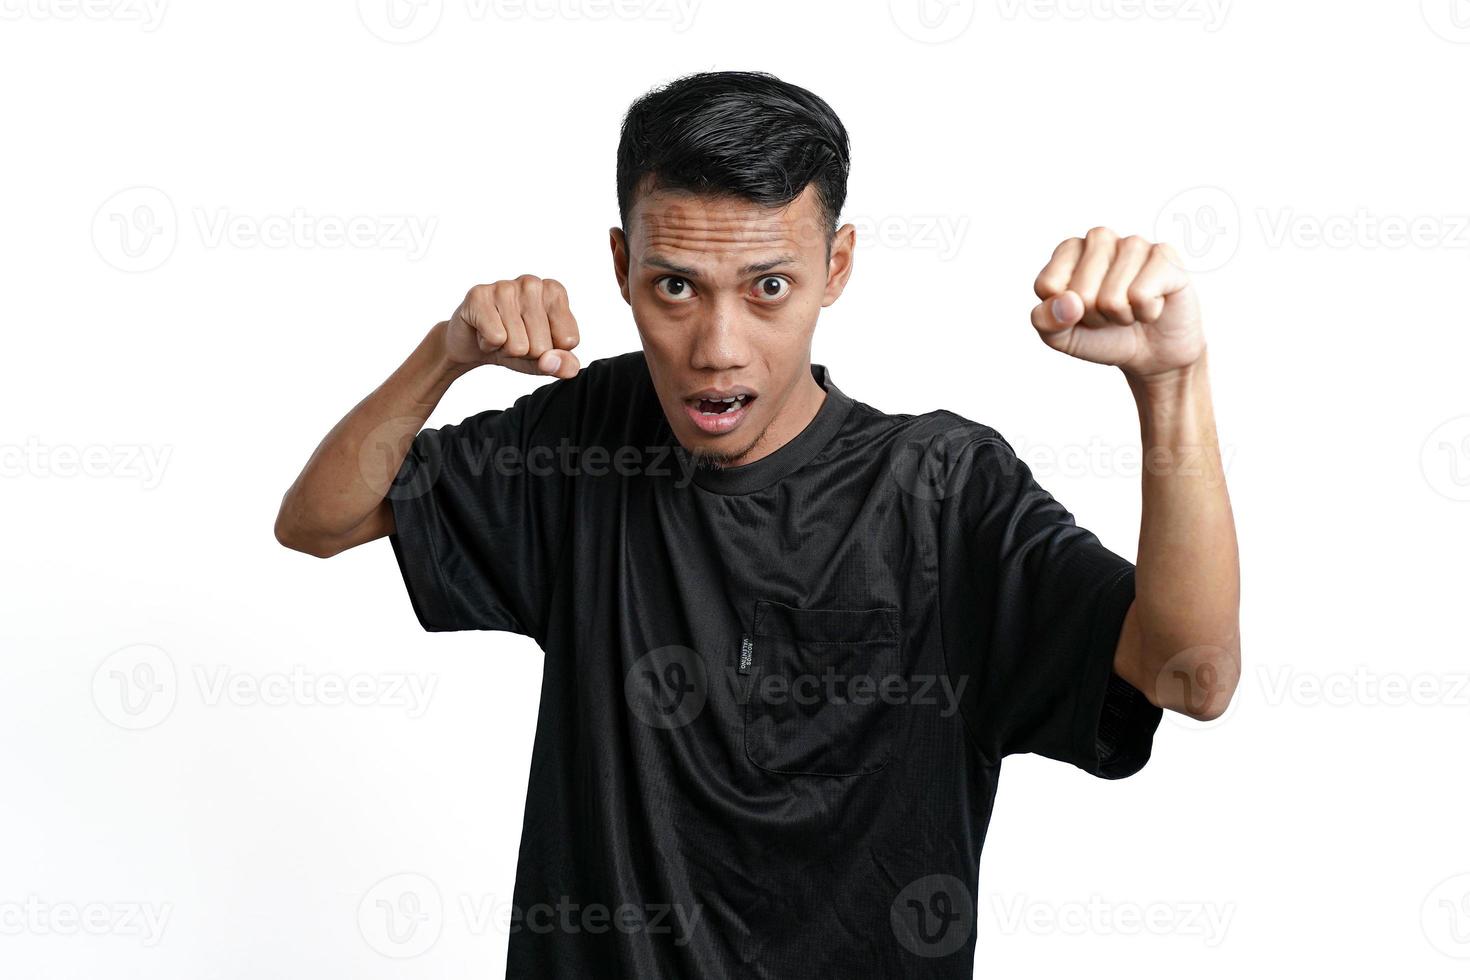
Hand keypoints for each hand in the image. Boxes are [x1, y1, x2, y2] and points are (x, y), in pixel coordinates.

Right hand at [443, 275, 581, 377]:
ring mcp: (505, 286)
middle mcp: (532, 283)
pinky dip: (489, 345)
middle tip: (514, 339)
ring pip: (518, 346)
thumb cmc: (516, 345)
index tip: (537, 340)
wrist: (473, 343)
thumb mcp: (546, 360)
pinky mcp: (479, 295)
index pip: (568, 341)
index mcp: (555, 292)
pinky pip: (495, 339)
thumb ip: (564, 365)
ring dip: (506, 350)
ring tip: (500, 336)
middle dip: (527, 353)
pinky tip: (484, 332)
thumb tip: (551, 361)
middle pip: (542, 346)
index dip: (551, 352)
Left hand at [1031, 228, 1204, 381]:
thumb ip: (1045, 320)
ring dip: (1121, 316)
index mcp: (1068, 250)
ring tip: (1131, 309)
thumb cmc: (1102, 335)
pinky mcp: (1164, 256)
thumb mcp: (1060, 336)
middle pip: (1081, 294)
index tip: (1079, 311)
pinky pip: (1142, 296)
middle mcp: (1099, 238)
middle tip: (1110, 313)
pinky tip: (1153, 305)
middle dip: (1095, 316)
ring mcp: (1133, 243)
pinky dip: (1146, 313)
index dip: (1063, 312)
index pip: (1048, 285)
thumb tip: (1067, 302)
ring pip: (1112, 298)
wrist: (1151, 352)